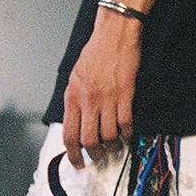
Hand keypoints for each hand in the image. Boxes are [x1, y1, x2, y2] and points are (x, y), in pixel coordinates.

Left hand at [62, 17, 139, 168]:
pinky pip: (125, 123)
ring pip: (108, 135)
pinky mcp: (125, 93)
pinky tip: (126, 133)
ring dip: (112, 146)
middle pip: (89, 140)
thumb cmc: (96, 51)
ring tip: (114, 146)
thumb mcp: (75, 75)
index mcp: (72, 95)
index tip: (77, 162)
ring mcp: (107, 97)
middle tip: (98, 157)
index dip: (73, 153)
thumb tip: (75, 123)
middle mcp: (88, 99)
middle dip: (94, 154)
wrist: (115, 33)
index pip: (69, 134)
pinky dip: (126, 133)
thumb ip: (74, 100)